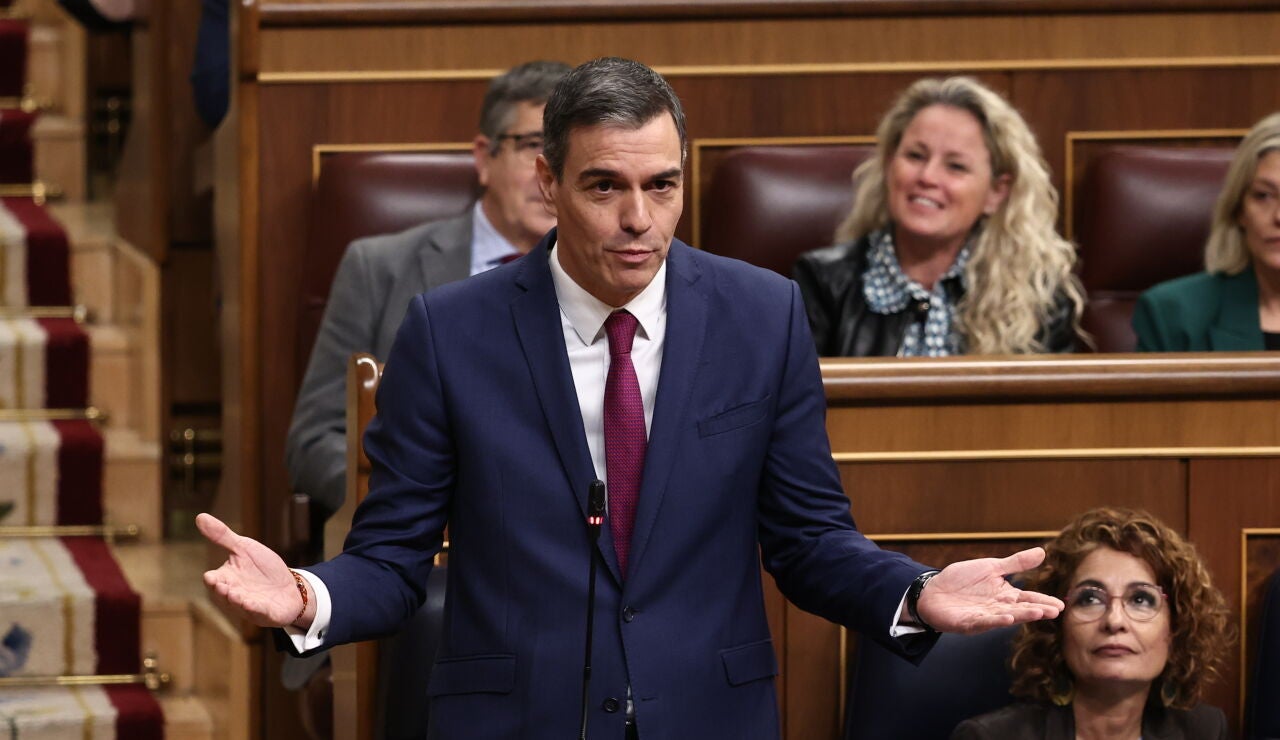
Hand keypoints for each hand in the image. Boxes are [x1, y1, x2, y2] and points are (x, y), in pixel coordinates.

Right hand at [196, 513, 309, 628]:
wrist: (290, 587)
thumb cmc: (263, 569)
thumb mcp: (244, 548)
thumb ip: (223, 536)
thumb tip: (199, 516)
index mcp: (227, 579)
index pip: (213, 580)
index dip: (212, 580)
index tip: (212, 577)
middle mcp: (234, 595)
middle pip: (223, 595)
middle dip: (223, 592)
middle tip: (223, 586)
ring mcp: (249, 607)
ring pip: (240, 606)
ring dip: (238, 601)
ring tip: (236, 595)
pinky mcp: (266, 614)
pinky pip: (260, 613)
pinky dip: (257, 609)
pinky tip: (255, 603)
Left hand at [916, 547, 1062, 634]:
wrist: (933, 590)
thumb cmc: (962, 581)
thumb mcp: (991, 567)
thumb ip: (1016, 564)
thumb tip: (1042, 551)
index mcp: (1005, 595)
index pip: (1028, 598)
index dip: (1043, 601)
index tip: (1060, 605)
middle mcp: (998, 608)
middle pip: (1021, 609)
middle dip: (1037, 610)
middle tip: (1054, 611)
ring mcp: (984, 616)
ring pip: (1005, 616)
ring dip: (1021, 615)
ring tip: (1037, 613)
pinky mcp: (967, 622)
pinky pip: (982, 621)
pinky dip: (994, 620)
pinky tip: (1006, 617)